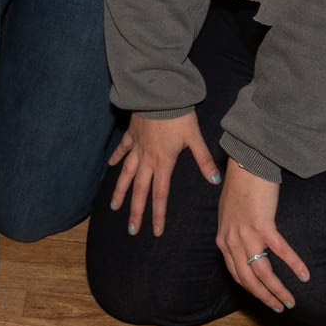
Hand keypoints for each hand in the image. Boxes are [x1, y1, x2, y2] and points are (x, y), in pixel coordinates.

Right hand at [105, 110, 215, 236]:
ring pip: (126, 173)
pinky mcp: (131, 134)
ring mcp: (136, 147)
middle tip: (131, 230)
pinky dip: (116, 157)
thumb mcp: (194, 138)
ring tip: (113, 206)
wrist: (158, 94)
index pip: (160, 195)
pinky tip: (110, 166)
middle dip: (136, 211)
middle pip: (140, 190)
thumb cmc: (178, 115)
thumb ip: (204, 160)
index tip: (155, 232)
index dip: (157, 214)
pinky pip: (122, 149)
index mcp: (163, 163)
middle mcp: (147, 159)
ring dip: (120, 191)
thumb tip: (215, 180)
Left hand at [218, 164, 308, 312]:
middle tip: (279, 307)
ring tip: (289, 302)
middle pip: (248, 279)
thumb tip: (245, 244)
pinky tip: (304, 276)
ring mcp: (247, 234)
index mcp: (223, 239)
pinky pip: (280, 251)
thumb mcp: (230, 212)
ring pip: (262, 272)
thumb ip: (235, 231)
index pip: (235, 274)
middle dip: (264, 296)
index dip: (250, 289)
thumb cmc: (240, 185)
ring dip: (276, 290)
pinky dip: (293, 265)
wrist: (246, 163)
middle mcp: (232, 240)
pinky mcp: (263, 224)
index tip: (263, 297)